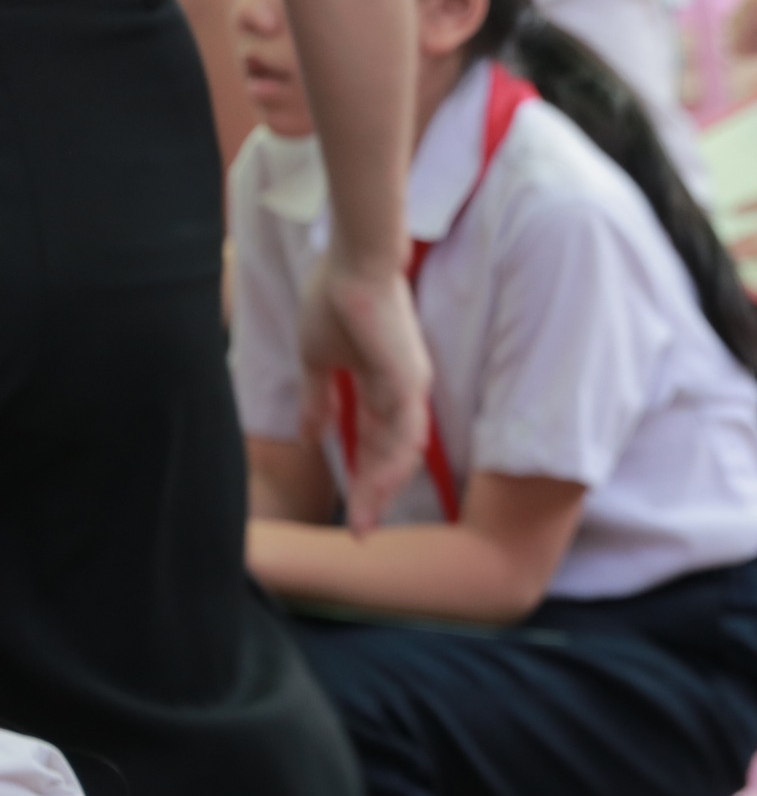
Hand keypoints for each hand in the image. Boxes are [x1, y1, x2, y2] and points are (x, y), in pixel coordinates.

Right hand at [296, 254, 430, 534]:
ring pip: (401, 452)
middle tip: (361, 532)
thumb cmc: (335, 300)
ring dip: (382, 488)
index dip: (362, 476)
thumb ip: (317, 400)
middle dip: (375, 495)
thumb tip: (306, 436)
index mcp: (381, 386)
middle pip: (391, 456)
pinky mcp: (409, 380)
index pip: (374, 442)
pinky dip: (391, 463)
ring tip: (365, 520)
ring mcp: (410, 387)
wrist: (351, 263)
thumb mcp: (317, 361)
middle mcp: (403, 392)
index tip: (350, 509)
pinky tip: (375, 487)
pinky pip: (404, 433)